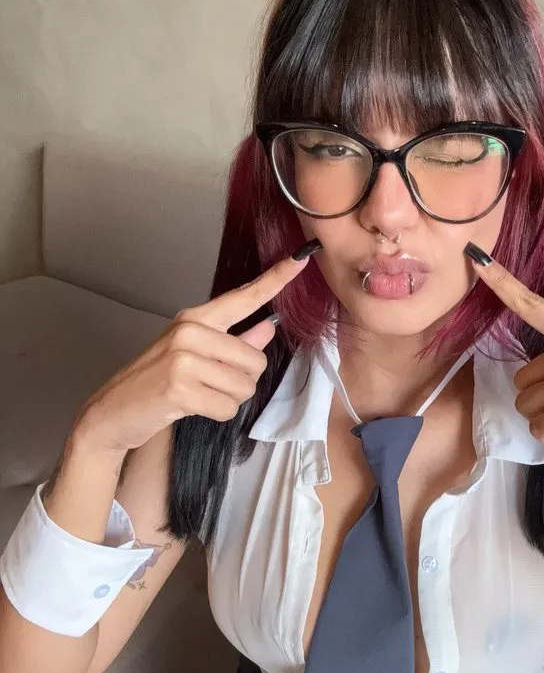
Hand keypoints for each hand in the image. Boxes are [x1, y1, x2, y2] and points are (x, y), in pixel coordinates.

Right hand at [76, 248, 316, 455]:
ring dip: (228, 400)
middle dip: (241, 382)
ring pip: (244, 387)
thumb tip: (269, 326)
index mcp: (195, 318)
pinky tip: (192, 409)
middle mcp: (190, 331)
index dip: (276, 279)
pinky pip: (227, 407)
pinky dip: (216, 414)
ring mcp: (183, 358)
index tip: (302, 258)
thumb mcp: (193, 354)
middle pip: (255, 361)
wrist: (113, 412)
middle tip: (208, 385)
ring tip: (198, 396)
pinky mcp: (180, 388)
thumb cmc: (155, 382)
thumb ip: (234, 340)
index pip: (245, 297)